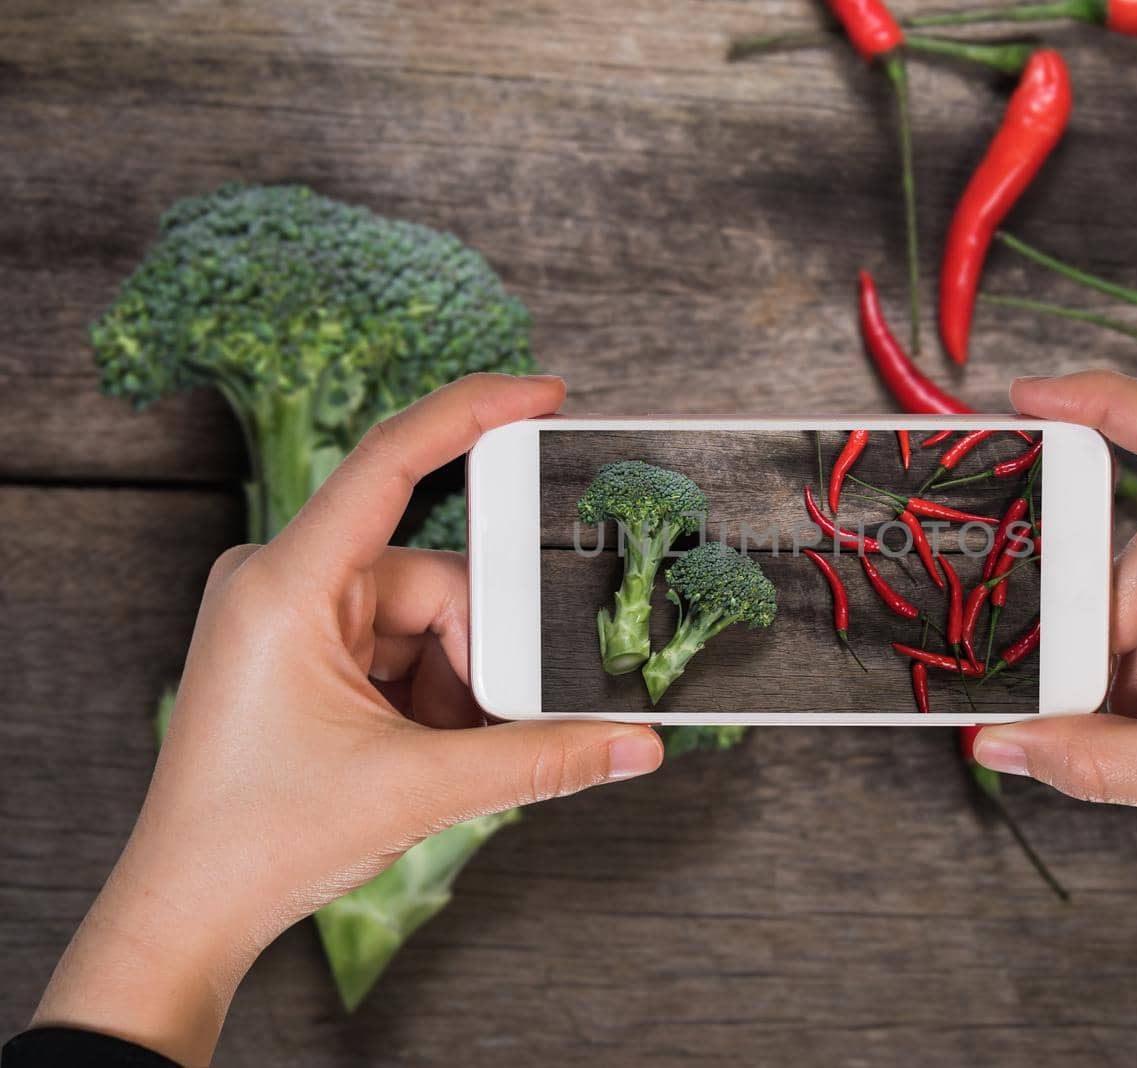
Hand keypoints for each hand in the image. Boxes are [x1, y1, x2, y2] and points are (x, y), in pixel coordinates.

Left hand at [31, 374, 663, 1065]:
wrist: (189, 912)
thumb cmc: (257, 841)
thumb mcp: (418, 790)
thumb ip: (541, 758)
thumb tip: (635, 744)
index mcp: (287, 585)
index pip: (390, 462)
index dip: (472, 413)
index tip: (545, 396)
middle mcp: (286, 583)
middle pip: (438, 581)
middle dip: (484, 655)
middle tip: (503, 718)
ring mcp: (297, 618)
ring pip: (432, 622)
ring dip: (461, 688)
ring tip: (447, 756)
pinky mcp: (311, 653)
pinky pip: (409, 650)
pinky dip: (439, 697)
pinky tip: (431, 750)